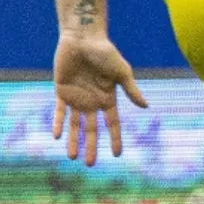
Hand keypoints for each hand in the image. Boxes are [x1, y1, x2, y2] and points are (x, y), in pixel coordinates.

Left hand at [52, 34, 147, 165]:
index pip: (113, 123)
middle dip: (91, 146)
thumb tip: (146, 107)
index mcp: (108, 98)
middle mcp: (92, 101)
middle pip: (92, 129)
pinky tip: (56, 136)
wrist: (83, 38)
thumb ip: (131, 90)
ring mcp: (76, 97)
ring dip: (73, 140)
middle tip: (90, 164)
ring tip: (72, 157)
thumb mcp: (122, 72)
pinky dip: (57, 122)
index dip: (115, 139)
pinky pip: (58, 111)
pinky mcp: (61, 91)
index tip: (117, 155)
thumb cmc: (105, 52)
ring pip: (74, 125)